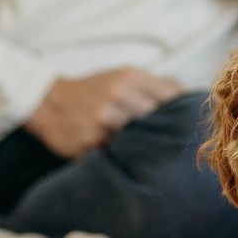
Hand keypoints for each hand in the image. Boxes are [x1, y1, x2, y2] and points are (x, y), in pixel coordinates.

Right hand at [24, 68, 184, 158]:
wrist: (47, 101)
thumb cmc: (93, 90)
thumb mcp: (123, 76)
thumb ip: (155, 86)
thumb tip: (188, 99)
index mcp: (130, 78)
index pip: (172, 96)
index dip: (183, 112)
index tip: (189, 123)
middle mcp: (118, 97)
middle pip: (160, 121)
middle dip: (170, 134)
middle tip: (179, 146)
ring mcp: (102, 122)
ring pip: (140, 141)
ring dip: (149, 149)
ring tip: (158, 156)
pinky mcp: (89, 144)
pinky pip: (117, 156)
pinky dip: (126, 159)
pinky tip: (131, 161)